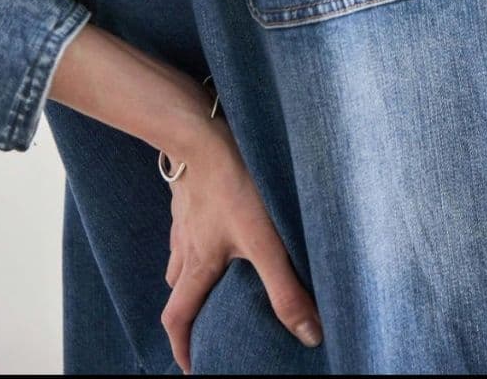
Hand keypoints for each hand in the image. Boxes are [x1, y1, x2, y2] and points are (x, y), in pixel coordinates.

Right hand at [160, 108, 322, 372]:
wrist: (203, 131)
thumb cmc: (233, 184)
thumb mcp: (264, 241)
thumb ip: (285, 287)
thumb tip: (309, 334)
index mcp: (197, 264)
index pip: (178, 317)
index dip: (182, 347)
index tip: (192, 365)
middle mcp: (184, 244)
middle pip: (178, 287)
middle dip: (190, 308)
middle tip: (207, 318)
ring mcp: (184, 214)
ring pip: (182, 253)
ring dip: (193, 269)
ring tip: (215, 272)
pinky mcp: (190, 187)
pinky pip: (188, 220)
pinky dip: (198, 232)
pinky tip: (218, 219)